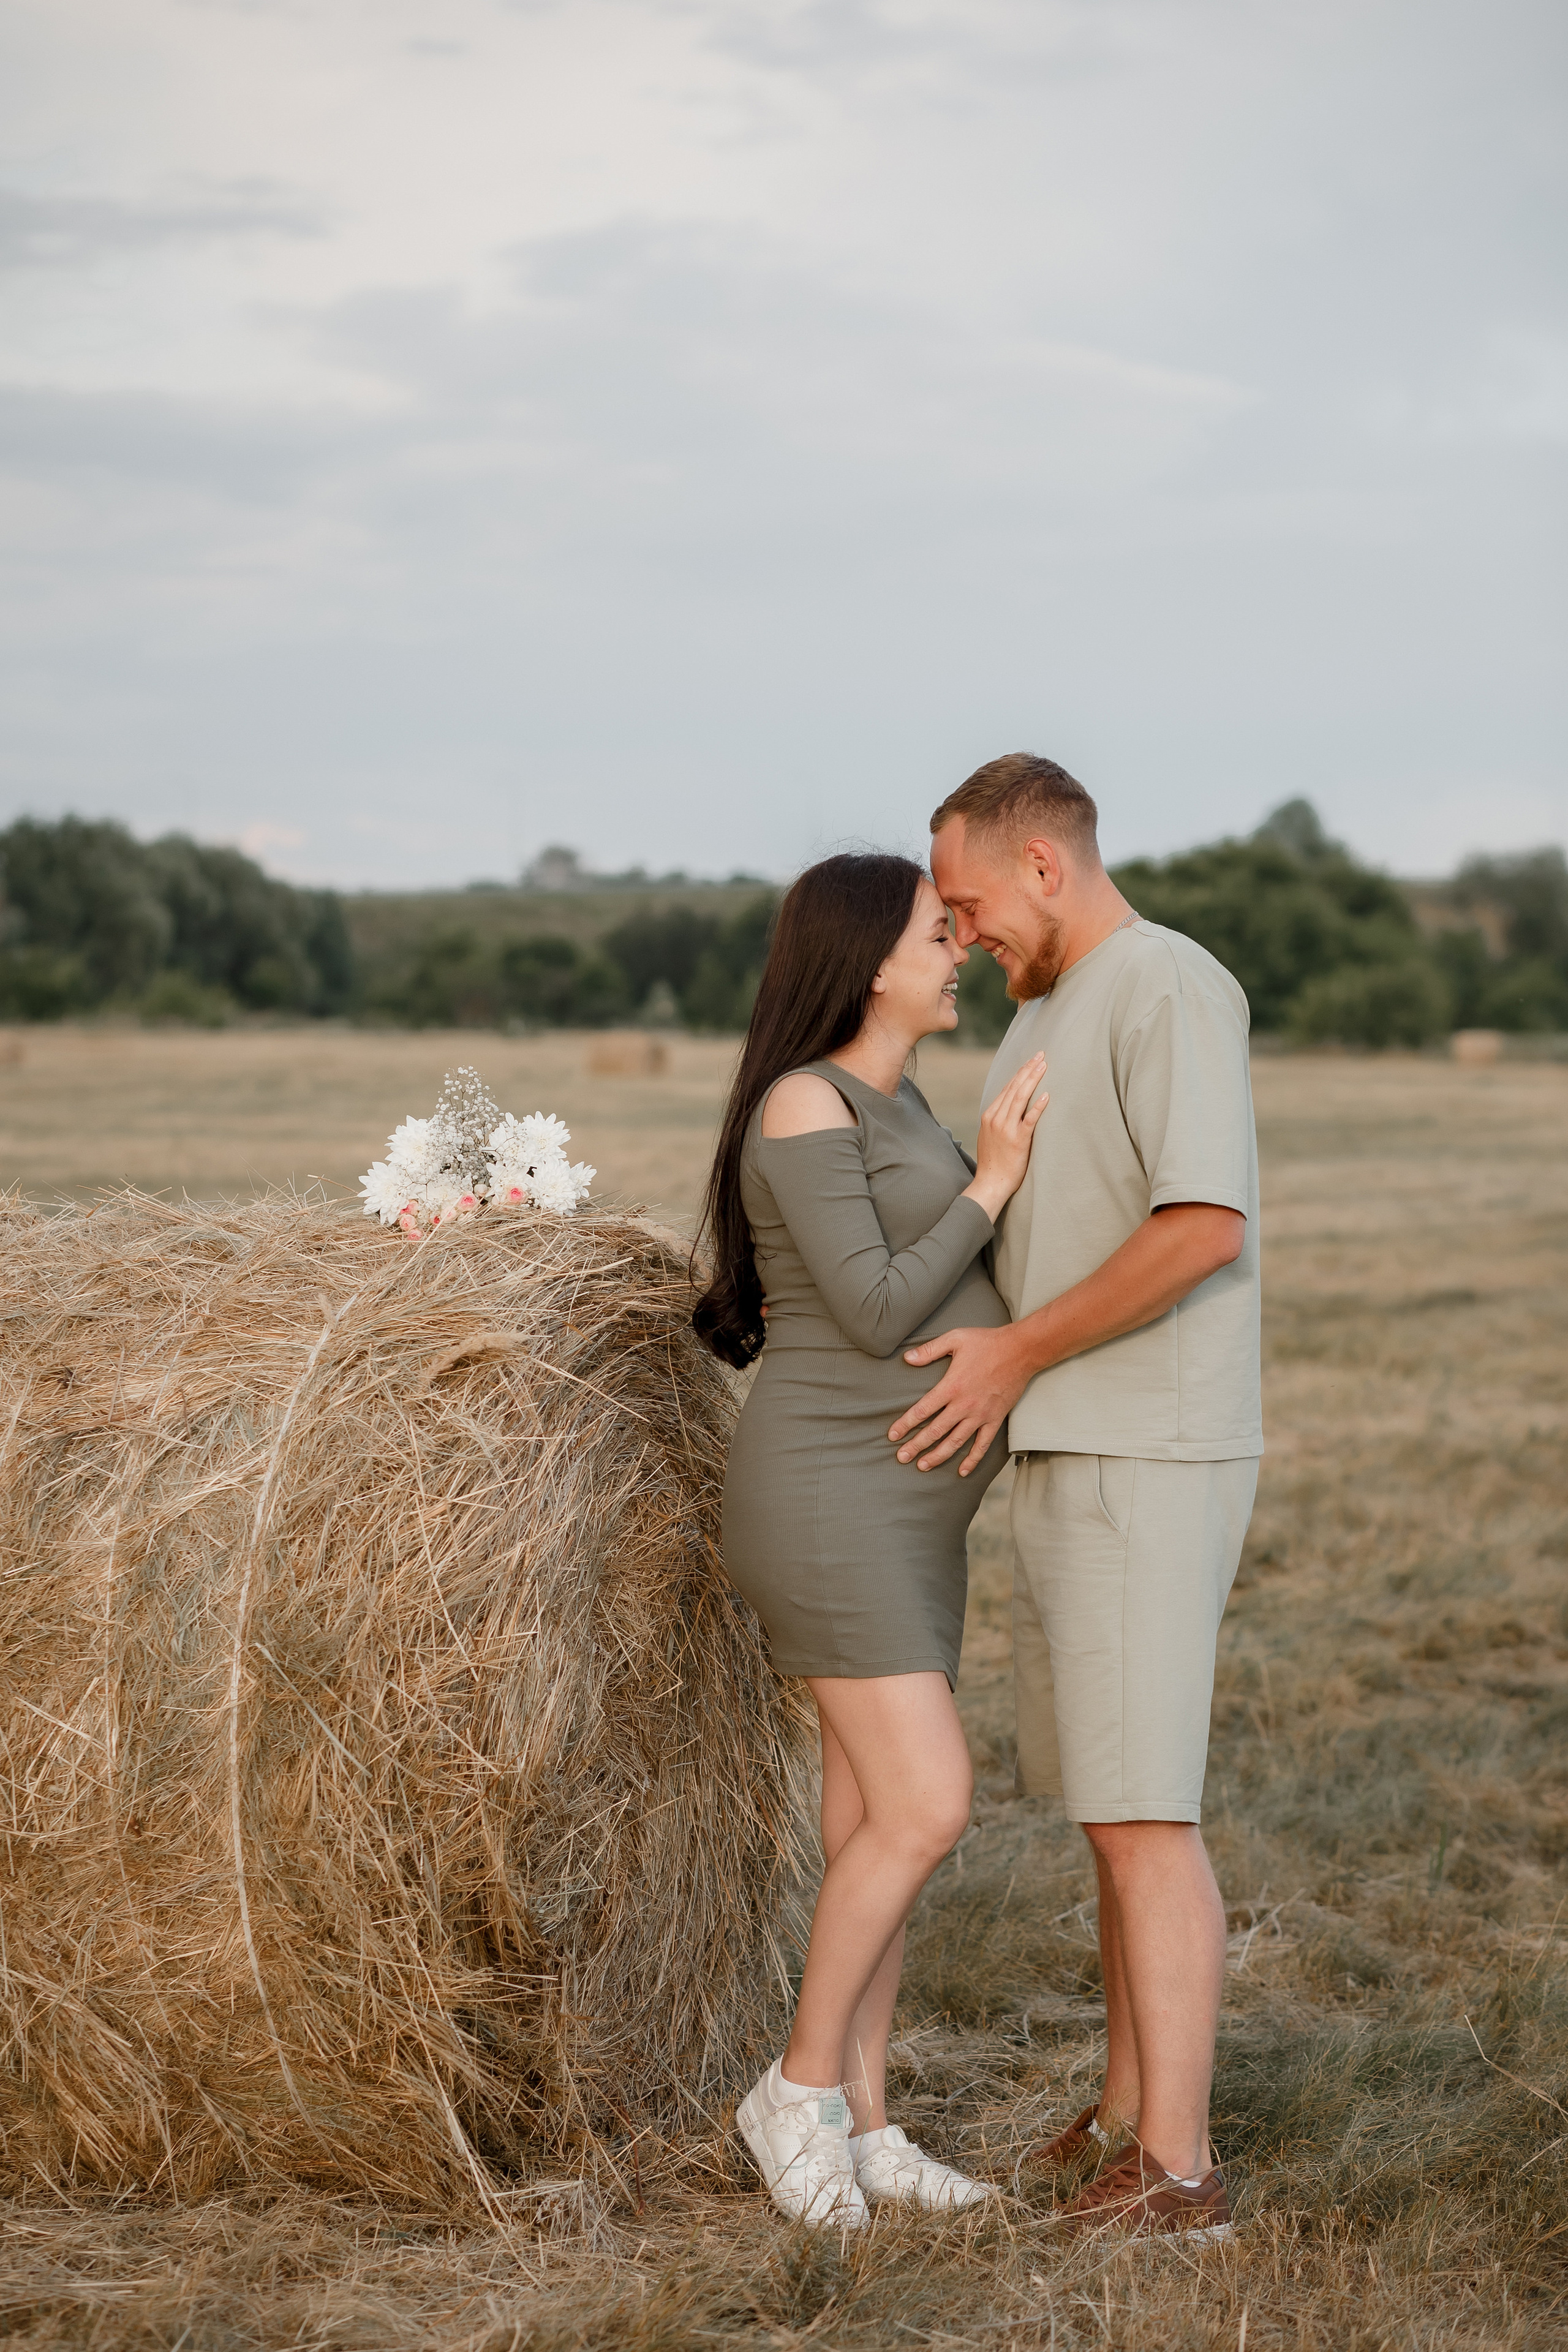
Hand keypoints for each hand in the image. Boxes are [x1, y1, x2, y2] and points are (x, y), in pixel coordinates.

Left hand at [888, 1324, 1031, 1475]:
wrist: (1021, 1350)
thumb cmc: (987, 1342)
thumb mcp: (955, 1338)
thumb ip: (929, 1350)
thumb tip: (907, 1358)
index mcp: (951, 1386)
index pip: (922, 1410)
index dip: (905, 1424)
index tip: (893, 1435)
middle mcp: (964, 1404)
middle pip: (935, 1431)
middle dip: (916, 1446)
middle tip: (902, 1457)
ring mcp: (981, 1415)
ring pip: (956, 1442)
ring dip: (938, 1456)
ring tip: (923, 1466)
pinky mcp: (996, 1419)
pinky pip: (983, 1444)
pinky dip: (972, 1459)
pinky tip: (962, 1471)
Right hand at [965, 1054, 1048, 1221]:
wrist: (990, 1182)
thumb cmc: (993, 1161)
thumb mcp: (990, 1135)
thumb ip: (999, 1119)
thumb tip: (1012, 1106)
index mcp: (989, 1115)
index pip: (1007, 1088)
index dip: (1020, 1072)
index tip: (1031, 1061)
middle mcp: (996, 1118)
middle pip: (1014, 1088)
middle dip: (1028, 1069)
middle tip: (1041, 1055)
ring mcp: (1006, 1128)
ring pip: (1020, 1098)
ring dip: (1033, 1080)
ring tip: (1044, 1066)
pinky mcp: (1017, 1140)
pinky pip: (1029, 1119)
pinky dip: (1037, 1106)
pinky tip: (1046, 1095)